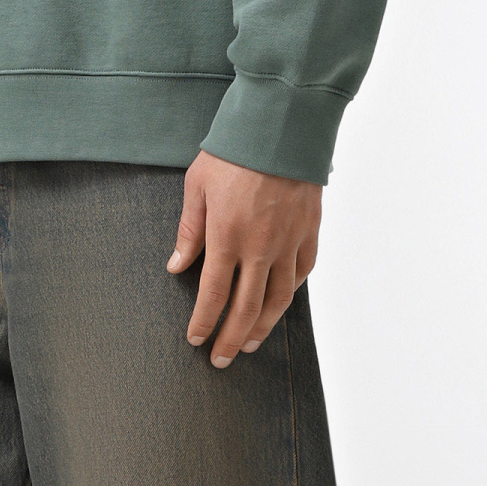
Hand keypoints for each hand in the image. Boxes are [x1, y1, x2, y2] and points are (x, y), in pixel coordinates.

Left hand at [166, 153, 321, 366]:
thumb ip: (188, 231)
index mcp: (226, 236)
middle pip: (246, 307)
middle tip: (221, 359)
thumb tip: (177, 266)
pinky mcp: (310, 231)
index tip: (197, 340)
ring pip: (278, 298)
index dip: (204, 322)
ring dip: (262, 326)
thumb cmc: (234, 152)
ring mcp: (289, 241)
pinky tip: (279, 304)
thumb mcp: (197, 186)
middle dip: (231, 338)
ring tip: (249, 342)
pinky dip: (290, 293)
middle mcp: (260, 246)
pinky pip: (302, 273)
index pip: (212, 294)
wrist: (281, 126)